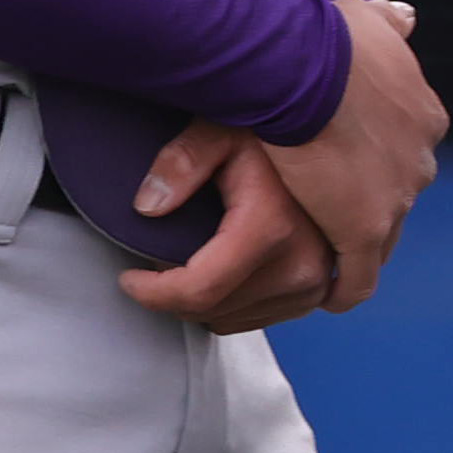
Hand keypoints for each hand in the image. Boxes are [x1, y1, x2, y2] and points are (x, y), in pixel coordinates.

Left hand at [119, 125, 336, 332]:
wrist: (323, 144)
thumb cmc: (269, 136)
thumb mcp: (217, 132)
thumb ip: (180, 164)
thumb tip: (147, 206)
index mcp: (269, 228)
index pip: (200, 288)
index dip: (154, 293)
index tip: (129, 280)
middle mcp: (298, 265)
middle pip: (213, 310)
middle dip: (169, 296)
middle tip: (149, 266)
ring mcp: (313, 283)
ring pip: (233, 320)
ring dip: (199, 303)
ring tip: (181, 266)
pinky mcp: (317, 291)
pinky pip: (259, 319)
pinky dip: (227, 306)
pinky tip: (212, 276)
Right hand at [251, 0, 446, 310]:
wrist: (306, 67)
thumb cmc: (326, 39)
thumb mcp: (364, 19)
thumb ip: (387, 22)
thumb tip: (405, 13)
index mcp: (420, 117)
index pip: (404, 146)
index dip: (376, 151)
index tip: (350, 152)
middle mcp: (417, 161)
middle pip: (396, 190)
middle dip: (368, 195)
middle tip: (328, 197)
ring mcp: (394, 199)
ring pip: (382, 235)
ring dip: (355, 241)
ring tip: (322, 248)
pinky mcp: (362, 229)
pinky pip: (358, 275)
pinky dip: (344, 286)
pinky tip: (326, 293)